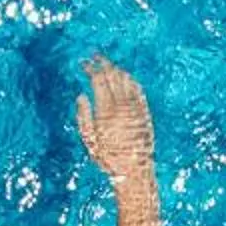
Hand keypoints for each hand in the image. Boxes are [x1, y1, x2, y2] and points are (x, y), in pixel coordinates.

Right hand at [74, 56, 155, 182]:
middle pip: (112, 75)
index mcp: (105, 110)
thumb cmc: (108, 158)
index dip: (90, 68)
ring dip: (116, 68)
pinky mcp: (144, 111)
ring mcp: (135, 107)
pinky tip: (124, 76)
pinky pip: (138, 88)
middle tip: (94, 56)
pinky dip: (130, 78)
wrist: (133, 170)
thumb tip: (81, 95)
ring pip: (126, 79)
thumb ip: (83, 116)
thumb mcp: (89, 140)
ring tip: (107, 63)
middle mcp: (122, 105)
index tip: (83, 63)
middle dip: (102, 63)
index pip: (98, 80)